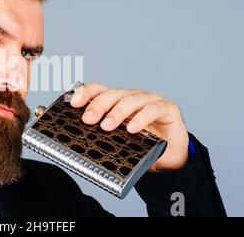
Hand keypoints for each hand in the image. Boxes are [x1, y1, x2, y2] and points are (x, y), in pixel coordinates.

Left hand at [70, 82, 188, 170]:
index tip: (74, 103)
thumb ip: (103, 134)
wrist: (170, 154)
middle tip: (88, 119)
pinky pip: (153, 109)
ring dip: (117, 113)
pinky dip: (141, 118)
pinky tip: (132, 128)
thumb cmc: (142, 144)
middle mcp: (132, 96)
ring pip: (130, 100)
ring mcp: (150, 100)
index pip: (99, 89)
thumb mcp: (118, 139)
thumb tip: (80, 137)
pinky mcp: (167, 108)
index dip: (86, 93)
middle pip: (113, 94)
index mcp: (117, 101)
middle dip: (98, 105)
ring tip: (107, 126)